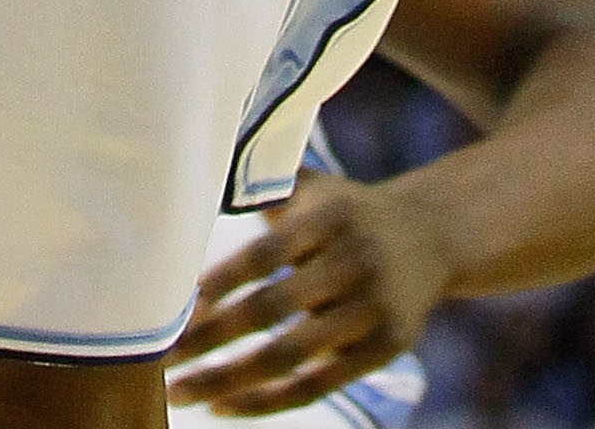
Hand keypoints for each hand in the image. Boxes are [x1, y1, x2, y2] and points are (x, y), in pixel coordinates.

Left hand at [167, 172, 463, 408]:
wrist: (433, 234)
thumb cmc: (349, 210)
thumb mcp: (316, 189)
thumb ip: (265, 191)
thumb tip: (192, 190)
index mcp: (332, 217)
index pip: (268, 254)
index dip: (221, 280)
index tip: (176, 305)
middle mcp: (355, 262)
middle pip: (272, 310)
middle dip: (210, 338)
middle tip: (160, 359)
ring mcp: (373, 310)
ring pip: (290, 357)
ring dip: (228, 380)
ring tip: (181, 391)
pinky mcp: (384, 350)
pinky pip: (316, 385)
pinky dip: (267, 400)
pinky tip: (224, 405)